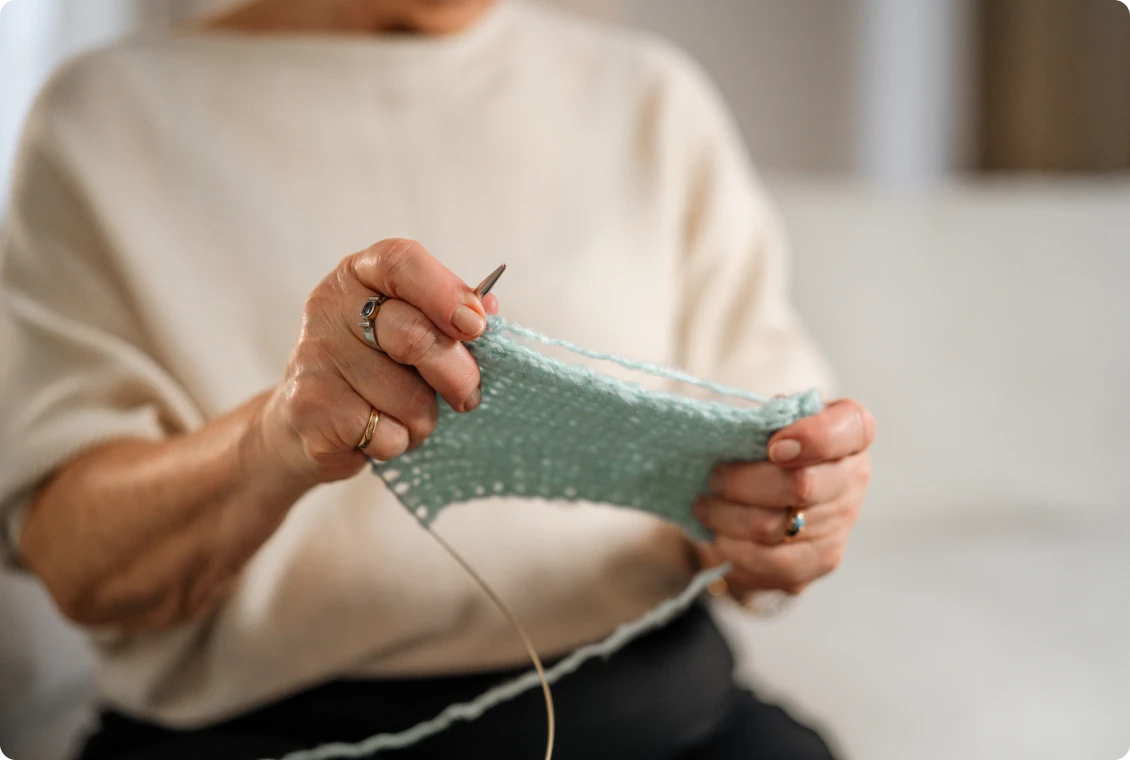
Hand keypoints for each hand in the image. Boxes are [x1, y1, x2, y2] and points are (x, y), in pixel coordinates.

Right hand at [251, 239, 498, 485]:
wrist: (305, 423)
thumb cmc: (376, 367)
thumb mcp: (413, 328)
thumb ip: (451, 316)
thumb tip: (487, 307)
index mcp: (360, 274)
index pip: (401, 263)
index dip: (446, 293)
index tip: (475, 326)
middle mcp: (330, 307)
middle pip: (413, 337)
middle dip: (457, 375)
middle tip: (467, 395)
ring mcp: (314, 356)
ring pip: (407, 397)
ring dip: (422, 418)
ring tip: (403, 414)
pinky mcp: (309, 407)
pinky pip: (385, 433)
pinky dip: (396, 442)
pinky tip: (375, 432)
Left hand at [693, 399, 874, 596]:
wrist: (759, 496)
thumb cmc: (761, 447)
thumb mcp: (761, 421)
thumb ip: (761, 420)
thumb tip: (741, 433)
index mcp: (849, 430)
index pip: (851, 428)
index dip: (814, 438)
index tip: (773, 447)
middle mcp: (855, 476)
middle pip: (801, 485)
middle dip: (743, 482)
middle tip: (714, 478)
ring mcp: (843, 521)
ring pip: (776, 526)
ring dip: (728, 517)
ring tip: (705, 507)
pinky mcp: (824, 559)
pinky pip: (774, 562)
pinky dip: (737, 550)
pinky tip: (720, 537)